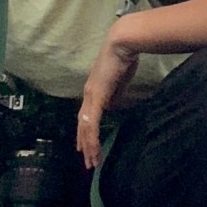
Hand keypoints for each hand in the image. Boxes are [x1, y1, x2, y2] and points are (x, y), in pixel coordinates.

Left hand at [76, 35, 139, 169]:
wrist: (122, 44)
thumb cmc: (124, 58)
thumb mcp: (120, 81)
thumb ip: (116, 94)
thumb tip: (114, 106)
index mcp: (93, 91)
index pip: (87, 117)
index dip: (86, 134)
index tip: (87, 148)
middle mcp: (88, 95)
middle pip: (83, 125)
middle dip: (85, 145)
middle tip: (89, 162)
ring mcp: (91, 96)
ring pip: (86, 127)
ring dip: (89, 146)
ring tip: (92, 162)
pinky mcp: (97, 96)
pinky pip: (93, 122)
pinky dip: (93, 137)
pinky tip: (94, 148)